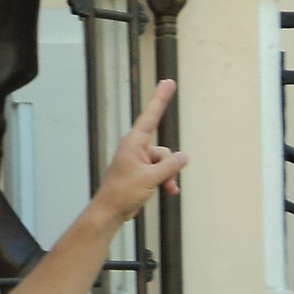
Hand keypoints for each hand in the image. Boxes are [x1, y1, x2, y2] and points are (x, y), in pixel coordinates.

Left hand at [92, 79, 185, 225]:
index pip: (151, 115)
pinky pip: (160, 171)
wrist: (110, 211)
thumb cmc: (124, 192)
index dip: (161, 98)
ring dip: (167, 177)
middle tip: (163, 182)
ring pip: (164, 163)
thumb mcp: (151, 178)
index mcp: (134, 143)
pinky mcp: (140, 172)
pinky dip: (165, 180)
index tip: (168, 81)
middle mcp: (136, 148)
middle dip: (169, 166)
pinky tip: (169, 192)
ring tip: (164, 189)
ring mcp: (138, 160)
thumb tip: (184, 156)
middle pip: (164, 150)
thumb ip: (170, 166)